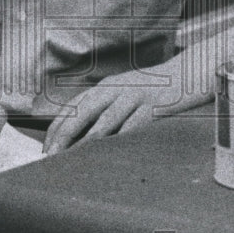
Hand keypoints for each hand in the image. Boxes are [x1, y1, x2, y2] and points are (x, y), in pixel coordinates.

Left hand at [43, 59, 212, 153]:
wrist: (187, 74)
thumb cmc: (152, 91)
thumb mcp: (123, 94)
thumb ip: (104, 109)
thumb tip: (78, 138)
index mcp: (106, 86)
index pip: (73, 106)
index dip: (57, 127)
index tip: (46, 148)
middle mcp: (116, 88)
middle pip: (83, 111)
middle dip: (65, 135)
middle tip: (51, 156)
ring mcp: (135, 96)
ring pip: (106, 120)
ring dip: (87, 142)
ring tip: (73, 158)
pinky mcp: (153, 106)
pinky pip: (133, 126)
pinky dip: (119, 140)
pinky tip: (108, 154)